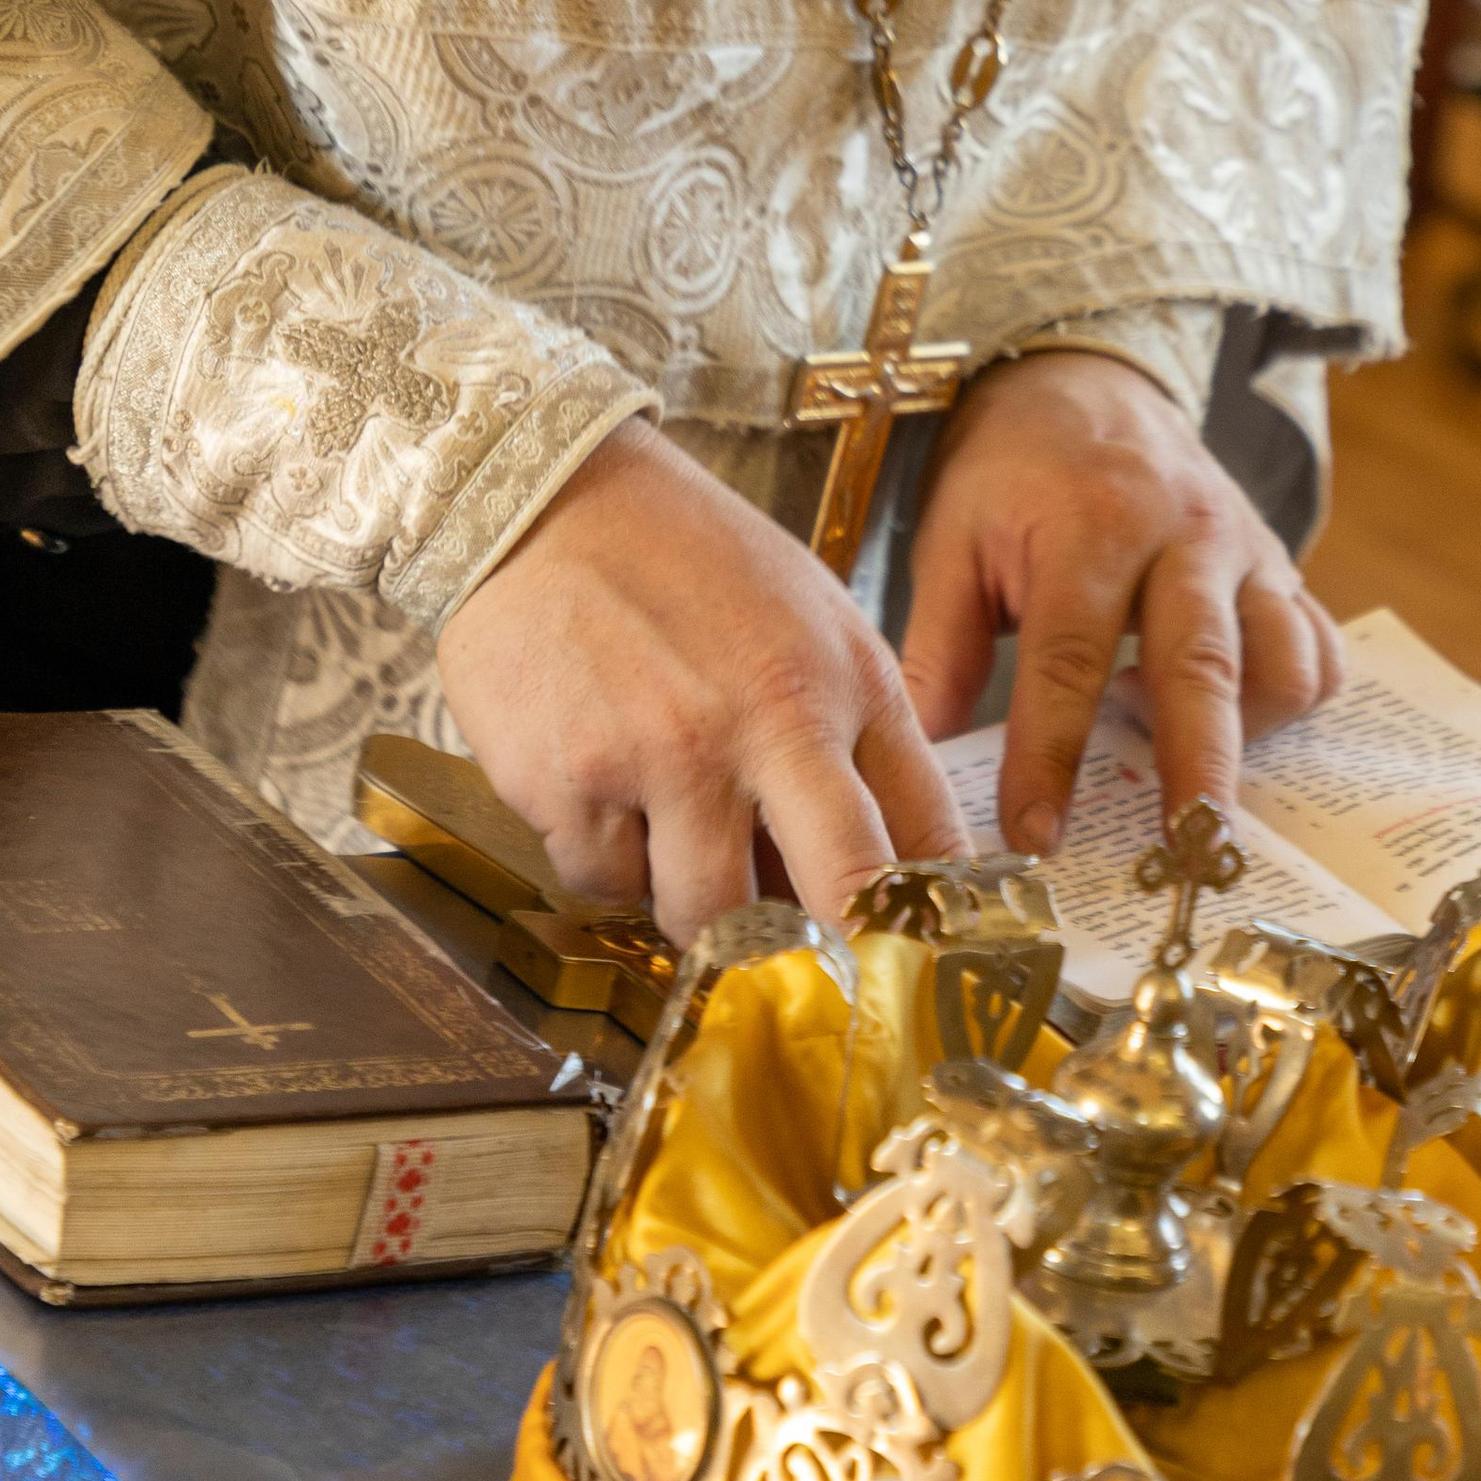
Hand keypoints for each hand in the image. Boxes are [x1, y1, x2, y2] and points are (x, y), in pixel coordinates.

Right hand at [435, 422, 960, 943]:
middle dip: (842, 954)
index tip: (924, 958)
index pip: (923, 829)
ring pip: (704, 915)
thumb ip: (851, 736)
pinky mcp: (568, 784)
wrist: (548, 498)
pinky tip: (601, 788)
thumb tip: (878, 869)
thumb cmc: (689, 562)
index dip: (931, 915)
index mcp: (843, 681)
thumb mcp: (811, 620)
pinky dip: (607, 860)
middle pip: (840, 892)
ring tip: (677, 836)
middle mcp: (763, 723)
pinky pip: (603, 882)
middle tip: (825, 982)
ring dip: (696, 903)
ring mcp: (662, 759)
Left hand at [899, 351, 1342, 852]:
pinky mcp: (1280, 565)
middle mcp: (1185, 534)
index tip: (1034, 837)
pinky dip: (1290, 701)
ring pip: (1284, 661)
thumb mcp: (953, 540)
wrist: (1089, 382)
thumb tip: (916, 763)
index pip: (1069, 660)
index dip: (1051, 757)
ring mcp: (1245, 550)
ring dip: (1248, 737)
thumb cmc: (1013, 472)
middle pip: (1203, 667)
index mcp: (1092, 523)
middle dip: (1198, 773)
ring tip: (1182, 766)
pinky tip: (1229, 719)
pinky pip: (1320, 648)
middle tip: (1183, 860)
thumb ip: (940, 650)